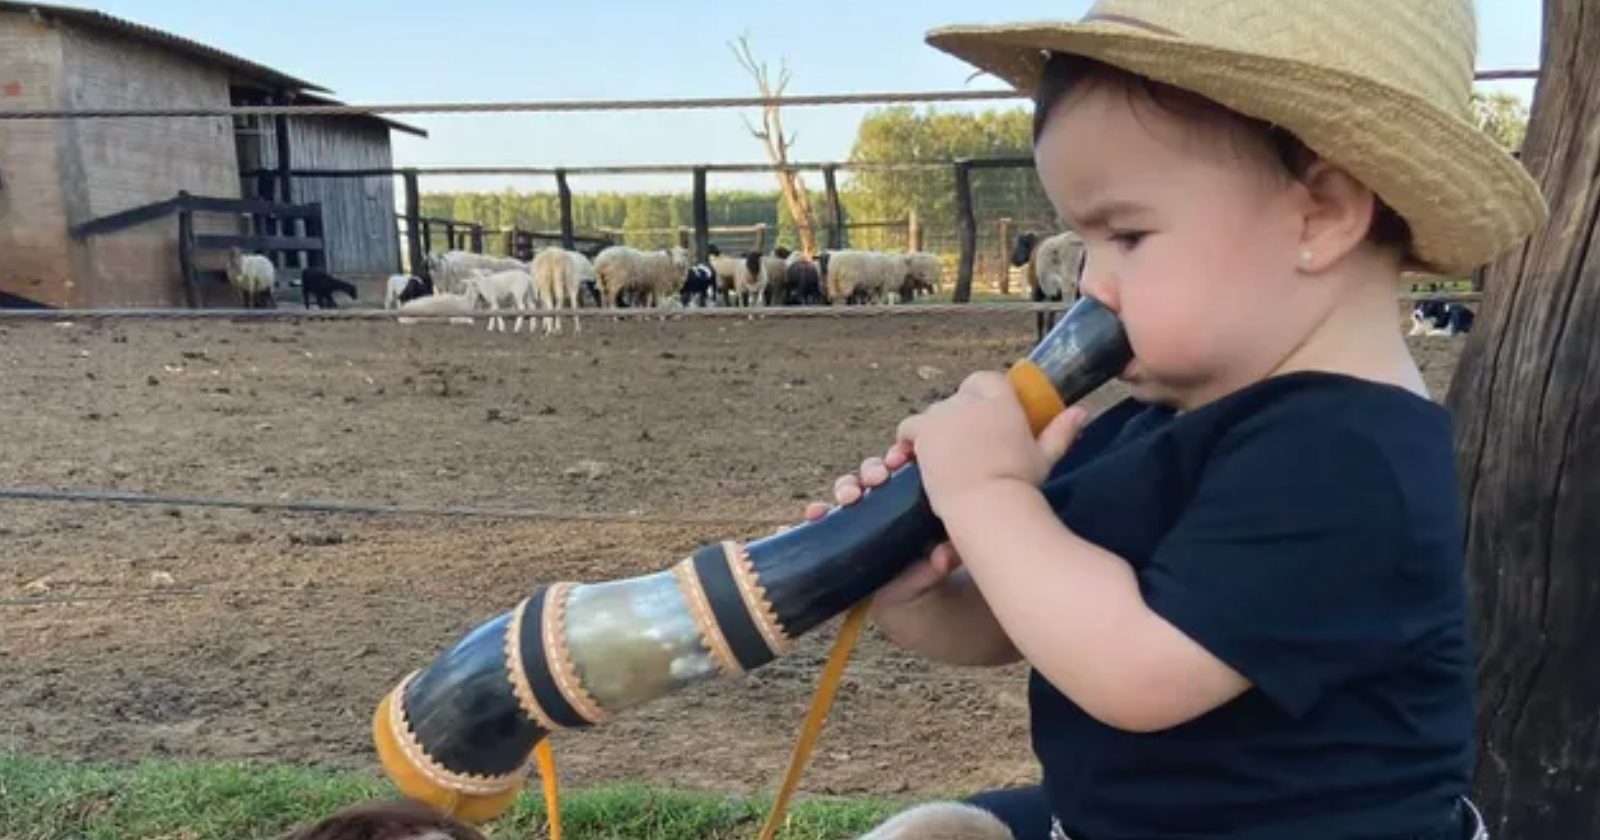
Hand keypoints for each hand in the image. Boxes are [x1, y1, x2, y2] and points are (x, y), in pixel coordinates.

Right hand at [801, 444, 963, 611]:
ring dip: (845, 486)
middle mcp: (879, 502)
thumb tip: (941, 557)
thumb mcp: (939, 562)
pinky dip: (814, 515)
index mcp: (906, 496)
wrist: (908, 601)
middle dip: (872, 469)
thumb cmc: (926, 570)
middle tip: (878, 478)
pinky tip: (812, 515)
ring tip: (848, 497)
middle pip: (871, 474)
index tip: (899, 461)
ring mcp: (856, 519)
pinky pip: (821, 523)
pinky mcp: (837, 539)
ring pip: (846, 490)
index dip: (897, 458)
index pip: (899, 468)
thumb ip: (945, 557)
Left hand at [895, 371, 1086, 516]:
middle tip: (968, 447)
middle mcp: (970, 399)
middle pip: (958, 398)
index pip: (985, 380)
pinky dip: (910, 441)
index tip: (987, 419)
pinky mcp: (923, 432)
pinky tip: (917, 457)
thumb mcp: (1046, 456)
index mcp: (1001, 397)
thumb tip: (1083, 412)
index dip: (983, 397)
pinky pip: (908, 428)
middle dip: (961, 418)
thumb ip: (1061, 430)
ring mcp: (943, 413)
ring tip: (947, 457)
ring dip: (938, 429)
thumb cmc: (1020, 483)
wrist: (988, 504)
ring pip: (934, 413)